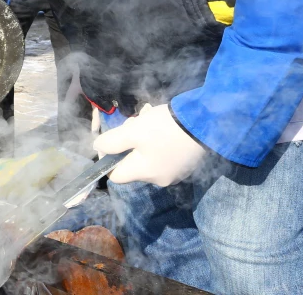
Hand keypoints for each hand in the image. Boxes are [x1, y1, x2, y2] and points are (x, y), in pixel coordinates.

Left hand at [92, 104, 206, 186]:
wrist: (205, 123)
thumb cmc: (165, 128)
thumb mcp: (134, 131)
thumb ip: (113, 141)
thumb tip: (98, 148)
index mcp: (144, 173)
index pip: (116, 176)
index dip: (108, 159)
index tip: (112, 140)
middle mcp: (159, 180)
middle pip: (132, 165)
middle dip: (128, 144)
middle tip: (134, 124)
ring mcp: (175, 174)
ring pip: (148, 159)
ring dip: (143, 142)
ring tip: (150, 122)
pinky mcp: (187, 166)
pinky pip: (164, 158)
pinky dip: (159, 144)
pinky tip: (165, 129)